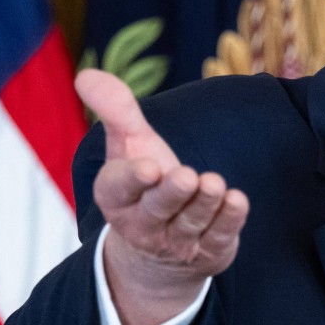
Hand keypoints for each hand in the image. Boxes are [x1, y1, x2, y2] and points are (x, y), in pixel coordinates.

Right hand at [75, 69, 249, 324]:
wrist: (161, 248)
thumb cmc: (145, 184)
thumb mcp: (129, 145)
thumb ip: (116, 110)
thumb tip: (87, 73)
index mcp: (117, 197)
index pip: (119, 188)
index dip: (132, 179)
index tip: (147, 167)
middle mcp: (144, 224)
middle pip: (158, 209)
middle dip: (172, 193)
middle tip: (187, 176)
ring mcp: (177, 242)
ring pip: (191, 222)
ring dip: (205, 203)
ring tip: (214, 183)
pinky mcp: (209, 251)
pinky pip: (219, 236)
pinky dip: (230, 220)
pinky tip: (238, 200)